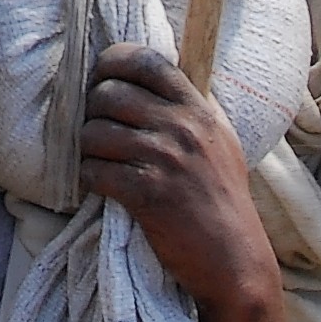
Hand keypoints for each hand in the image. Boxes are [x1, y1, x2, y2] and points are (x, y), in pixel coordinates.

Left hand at [79, 42, 290, 321]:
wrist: (235, 260)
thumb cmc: (223, 202)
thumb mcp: (218, 143)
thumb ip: (189, 112)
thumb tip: (146, 83)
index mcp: (199, 109)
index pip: (146, 60)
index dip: (111, 62)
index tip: (99, 77)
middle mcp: (183, 127)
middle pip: (109, 94)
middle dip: (90, 111)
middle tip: (92, 130)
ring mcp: (166, 159)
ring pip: (94, 132)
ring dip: (85, 148)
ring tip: (93, 160)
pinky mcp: (148, 193)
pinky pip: (95, 171)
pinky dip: (87, 177)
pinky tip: (97, 184)